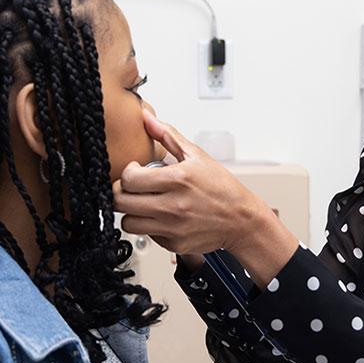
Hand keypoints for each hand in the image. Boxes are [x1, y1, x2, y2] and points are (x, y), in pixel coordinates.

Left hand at [114, 111, 267, 255]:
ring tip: (143, 204)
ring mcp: (172, 228)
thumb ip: (168, 135)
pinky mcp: (173, 244)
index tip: (135, 171)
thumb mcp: (197, 156)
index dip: (127, 172)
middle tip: (132, 188)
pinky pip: (146, 236)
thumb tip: (147, 118)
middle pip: (121, 202)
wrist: (242, 221)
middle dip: (121, 192)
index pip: (129, 179)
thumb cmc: (222, 188)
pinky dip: (149, 226)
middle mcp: (173, 206)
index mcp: (177, 180)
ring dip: (130, 212)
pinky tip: (161, 217)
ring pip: (127, 223)